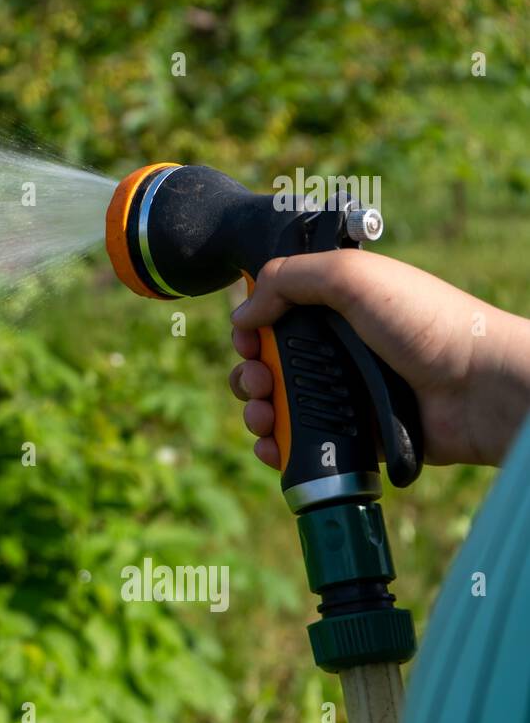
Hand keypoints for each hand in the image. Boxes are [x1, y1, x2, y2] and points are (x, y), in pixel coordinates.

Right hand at [228, 249, 529, 469]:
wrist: (479, 386)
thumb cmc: (427, 322)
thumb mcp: (353, 276)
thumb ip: (289, 279)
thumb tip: (243, 312)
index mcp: (336, 308)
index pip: (276, 315)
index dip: (252, 327)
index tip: (247, 337)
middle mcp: (338, 350)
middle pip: (269, 364)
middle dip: (250, 374)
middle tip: (259, 380)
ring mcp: (345, 394)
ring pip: (279, 406)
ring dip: (256, 412)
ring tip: (263, 416)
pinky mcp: (353, 434)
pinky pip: (302, 443)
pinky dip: (278, 446)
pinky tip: (272, 445)